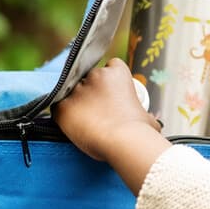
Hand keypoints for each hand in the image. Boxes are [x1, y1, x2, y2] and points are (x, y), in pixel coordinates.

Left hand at [53, 58, 169, 193]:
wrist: (123, 141)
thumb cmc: (140, 131)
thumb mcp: (148, 117)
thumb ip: (146, 114)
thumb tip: (152, 124)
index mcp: (117, 72)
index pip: (111, 66)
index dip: (110, 79)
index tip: (112, 94)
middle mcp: (95, 75)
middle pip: (89, 78)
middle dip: (91, 91)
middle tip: (97, 111)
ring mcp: (77, 89)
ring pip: (71, 91)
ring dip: (76, 102)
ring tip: (84, 121)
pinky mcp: (62, 106)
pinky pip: (57, 106)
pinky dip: (63, 114)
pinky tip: (71, 125)